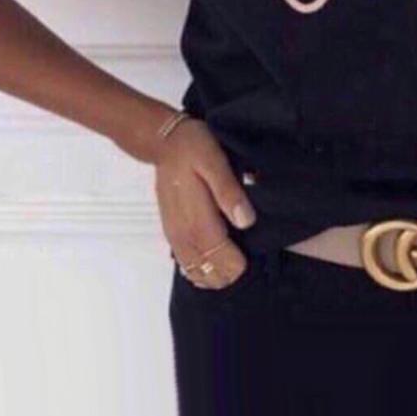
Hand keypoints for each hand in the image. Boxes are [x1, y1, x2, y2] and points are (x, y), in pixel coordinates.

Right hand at [154, 116, 256, 288]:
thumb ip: (229, 192)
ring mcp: (175, 234)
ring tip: (232, 262)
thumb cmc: (192, 148)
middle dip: (228, 272)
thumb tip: (246, 221)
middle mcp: (183, 233)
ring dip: (214, 273)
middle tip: (246, 257)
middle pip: (208, 271)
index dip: (238, 265)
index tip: (252, 256)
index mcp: (197, 220)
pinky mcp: (172, 231)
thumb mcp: (215, 161)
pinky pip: (184, 262)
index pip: (221, 260)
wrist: (164, 142)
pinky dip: (199, 268)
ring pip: (195, 270)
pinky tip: (212, 262)